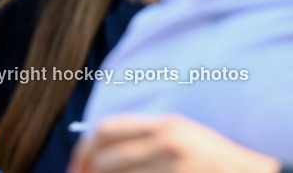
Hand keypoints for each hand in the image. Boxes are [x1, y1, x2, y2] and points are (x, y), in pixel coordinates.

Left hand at [68, 114, 279, 172]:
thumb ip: (146, 141)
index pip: (107, 130)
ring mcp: (175, 167)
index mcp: (165, 125)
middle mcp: (168, 142)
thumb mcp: (182, 139)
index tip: (77, 167)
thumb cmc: (216, 162)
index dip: (84, 149)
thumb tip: (100, 156)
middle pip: (107, 160)